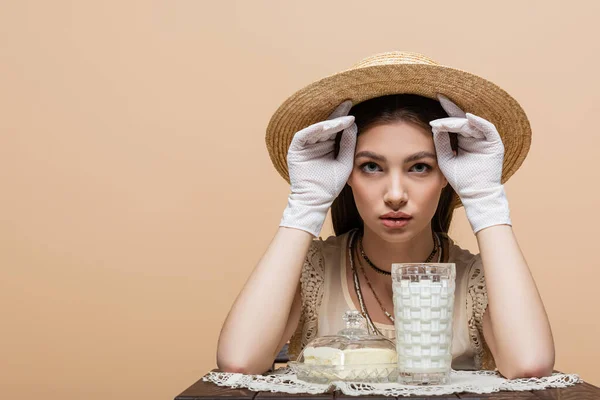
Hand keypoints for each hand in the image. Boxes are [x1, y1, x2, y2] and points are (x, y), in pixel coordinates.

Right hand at [280, 100, 356, 236]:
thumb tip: (353, 124)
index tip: (354, 109)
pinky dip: (314, 130)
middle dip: (336, 115)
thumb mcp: (344, 162)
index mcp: (327, 146)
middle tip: (347, 103)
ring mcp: (305, 146)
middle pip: (326, 125)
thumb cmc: (330, 185)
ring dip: (328, 123)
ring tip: (341, 119)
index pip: (336, 128)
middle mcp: (315, 143)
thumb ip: (349, 144)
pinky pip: (303, 136)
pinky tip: (326, 127)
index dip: (344, 119)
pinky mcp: (295, 150)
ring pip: (316, 129)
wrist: (316, 200)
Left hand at [430, 94, 510, 233]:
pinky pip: (488, 129)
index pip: (454, 122)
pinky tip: (468, 118)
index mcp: (464, 140)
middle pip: (463, 119)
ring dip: (458, 120)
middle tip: (440, 96)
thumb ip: (441, 142)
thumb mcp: (445, 158)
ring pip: (472, 124)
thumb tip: (435, 126)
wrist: (474, 194)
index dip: (445, 111)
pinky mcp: (494, 144)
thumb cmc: (460, 179)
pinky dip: (479, 122)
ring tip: (445, 118)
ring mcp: (485, 140)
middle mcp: (475, 137)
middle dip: (452, 108)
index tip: (434, 100)